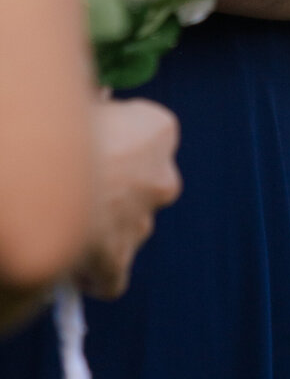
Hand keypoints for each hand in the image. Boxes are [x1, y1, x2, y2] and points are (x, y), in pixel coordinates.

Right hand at [74, 98, 181, 298]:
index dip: (116, 139)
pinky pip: (112, 277)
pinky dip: (94, 277)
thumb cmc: (54, 123)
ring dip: (101, 229)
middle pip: (140, 186)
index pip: (146, 134)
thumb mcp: (79, 101)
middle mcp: (161, 177)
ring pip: (126, 229)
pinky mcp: (118, 259)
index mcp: (157, 130)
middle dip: (113, 191)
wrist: (39, 171)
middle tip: (71, 188)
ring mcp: (141, 221)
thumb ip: (91, 114)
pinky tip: (69, 271)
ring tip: (57, 224)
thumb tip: (82, 116)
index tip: (89, 141)